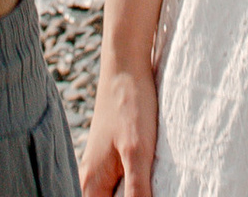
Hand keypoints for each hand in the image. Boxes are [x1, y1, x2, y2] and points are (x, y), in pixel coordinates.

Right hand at [79, 59, 159, 196]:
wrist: (125, 63)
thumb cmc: (130, 104)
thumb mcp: (137, 153)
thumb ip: (137, 194)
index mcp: (92, 185)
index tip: (145, 196)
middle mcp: (91, 179)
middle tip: (153, 188)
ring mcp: (101, 166)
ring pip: (116, 195)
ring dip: (134, 195)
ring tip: (156, 186)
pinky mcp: (112, 155)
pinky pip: (121, 183)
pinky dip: (136, 187)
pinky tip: (151, 179)